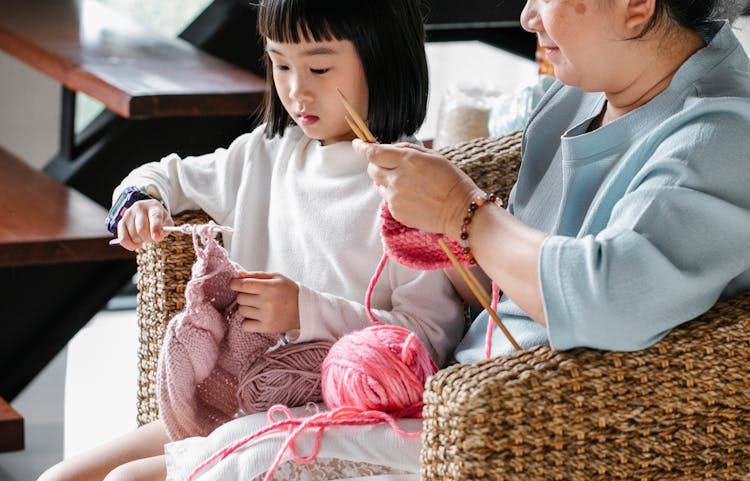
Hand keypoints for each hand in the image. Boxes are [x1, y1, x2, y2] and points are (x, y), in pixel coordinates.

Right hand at [116, 199, 172, 250]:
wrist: (148, 211)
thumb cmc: (159, 219)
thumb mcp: (167, 222)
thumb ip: (166, 229)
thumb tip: (158, 237)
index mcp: (154, 207)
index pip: (154, 217)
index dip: (155, 228)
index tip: (158, 238)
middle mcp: (139, 208)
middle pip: (141, 229)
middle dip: (148, 238)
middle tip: (153, 238)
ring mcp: (128, 214)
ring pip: (133, 235)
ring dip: (141, 241)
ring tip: (145, 236)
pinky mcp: (121, 222)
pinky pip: (123, 239)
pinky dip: (130, 245)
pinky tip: (137, 243)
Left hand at [229, 271, 299, 333]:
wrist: (305, 310)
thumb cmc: (290, 291)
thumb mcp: (277, 278)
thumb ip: (257, 275)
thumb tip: (239, 275)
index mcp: (269, 287)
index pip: (242, 285)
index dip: (234, 283)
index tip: (235, 284)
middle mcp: (267, 302)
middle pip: (240, 298)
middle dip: (244, 295)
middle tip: (253, 296)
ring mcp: (266, 316)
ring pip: (241, 311)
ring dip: (246, 308)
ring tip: (257, 307)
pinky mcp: (266, 327)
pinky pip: (245, 326)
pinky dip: (247, 322)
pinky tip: (255, 318)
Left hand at [354, 140, 481, 238]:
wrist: (459, 211)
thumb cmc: (450, 180)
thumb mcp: (432, 156)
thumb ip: (407, 150)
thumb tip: (388, 148)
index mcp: (407, 160)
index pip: (373, 153)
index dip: (361, 147)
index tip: (357, 144)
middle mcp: (397, 178)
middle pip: (371, 169)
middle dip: (376, 164)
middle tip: (389, 165)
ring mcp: (395, 197)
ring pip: (379, 185)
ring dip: (388, 181)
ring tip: (410, 185)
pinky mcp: (396, 211)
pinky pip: (388, 199)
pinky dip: (395, 196)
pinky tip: (413, 197)